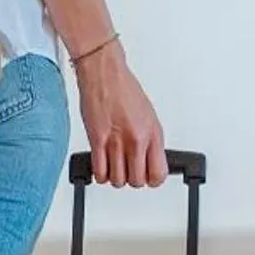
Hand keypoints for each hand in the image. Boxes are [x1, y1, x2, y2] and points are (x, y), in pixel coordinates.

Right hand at [75, 40, 166, 187]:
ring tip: (114, 167)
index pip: (158, 173)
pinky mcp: (97, 139)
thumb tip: (149, 159)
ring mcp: (116, 141)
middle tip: (128, 170)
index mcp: (152, 133)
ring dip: (115, 177)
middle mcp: (136, 139)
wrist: (104, 73)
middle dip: (132, 179)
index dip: (152, 180)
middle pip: (137, 181)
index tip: (148, 177)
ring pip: (118, 181)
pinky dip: (100, 174)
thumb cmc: (124, 89)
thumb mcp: (148, 115)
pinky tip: (102, 165)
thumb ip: (149, 139)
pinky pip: (100, 172)